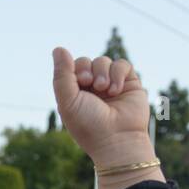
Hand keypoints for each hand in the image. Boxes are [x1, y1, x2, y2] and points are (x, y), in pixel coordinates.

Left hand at [51, 49, 152, 168]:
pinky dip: (118, 73)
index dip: (76, 68)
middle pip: (88, 61)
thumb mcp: (68, 101)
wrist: (117, 139)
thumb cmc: (89, 125)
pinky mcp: (129, 84)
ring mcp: (111, 85)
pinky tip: (116, 90)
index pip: (72, 67)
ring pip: (104, 61)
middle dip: (89, 69)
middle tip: (92, 85)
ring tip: (105, 90)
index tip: (81, 82)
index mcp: (76, 93)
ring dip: (103, 73)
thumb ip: (61, 75)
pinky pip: (122, 65)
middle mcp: (92, 88)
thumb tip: (58, 48)